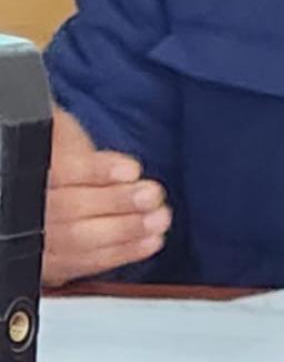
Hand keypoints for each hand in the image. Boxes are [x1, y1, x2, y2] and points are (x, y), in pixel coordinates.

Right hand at [42, 108, 171, 286]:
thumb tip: (66, 118)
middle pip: (69, 210)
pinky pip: (85, 263)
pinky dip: (121, 253)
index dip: (97, 172)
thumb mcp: (55, 131)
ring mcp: (36, 239)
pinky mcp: (52, 263)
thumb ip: (65, 131)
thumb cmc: (55, 154)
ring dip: (126, 231)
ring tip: (159, 219)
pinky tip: (149, 241)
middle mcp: (26, 208)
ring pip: (77, 240)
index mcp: (28, 170)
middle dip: (118, 204)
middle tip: (152, 195)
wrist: (39, 181)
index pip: (61, 172)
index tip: (131, 169)